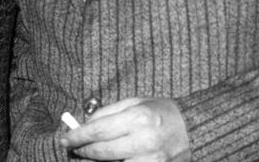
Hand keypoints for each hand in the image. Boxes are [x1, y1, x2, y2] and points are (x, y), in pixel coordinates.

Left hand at [59, 96, 190, 160]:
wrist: (193, 129)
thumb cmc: (163, 112)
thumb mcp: (137, 102)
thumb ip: (110, 111)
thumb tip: (86, 123)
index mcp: (139, 117)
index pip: (99, 130)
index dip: (78, 136)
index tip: (66, 138)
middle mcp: (144, 140)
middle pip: (101, 151)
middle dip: (83, 150)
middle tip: (72, 147)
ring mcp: (150, 161)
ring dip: (96, 161)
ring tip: (90, 154)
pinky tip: (109, 161)